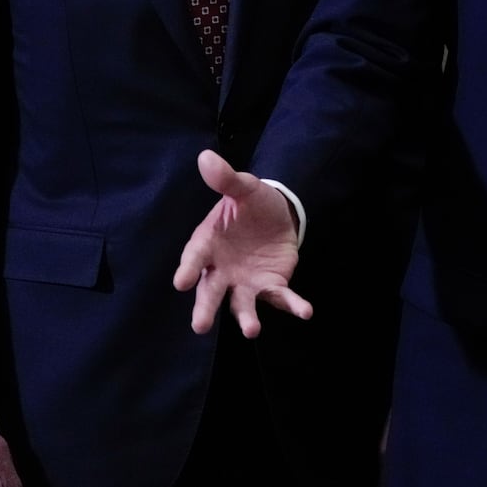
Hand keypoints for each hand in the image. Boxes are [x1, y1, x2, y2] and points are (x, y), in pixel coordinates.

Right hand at [173, 149, 308, 336]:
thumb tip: (206, 157)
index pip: (194, 258)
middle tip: (200, 326)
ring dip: (247, 318)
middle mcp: (222, 270)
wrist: (278, 214)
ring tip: (252, 330)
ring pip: (242, 304)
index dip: (187, 270)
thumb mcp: (243, 187)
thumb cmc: (251, 204)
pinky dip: (292, 305)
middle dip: (205, 308)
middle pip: (210, 292)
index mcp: (208, 244)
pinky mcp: (271, 286)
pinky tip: (306, 311)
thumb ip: (226, 179)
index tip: (180, 282)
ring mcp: (245, 282)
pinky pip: (281, 298)